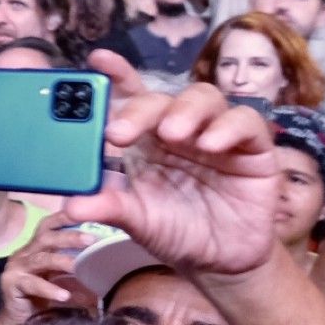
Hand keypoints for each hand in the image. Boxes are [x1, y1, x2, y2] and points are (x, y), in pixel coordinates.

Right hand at [0, 213, 98, 324]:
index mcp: (36, 247)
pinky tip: (64, 296)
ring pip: (40, 259)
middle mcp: (24, 253)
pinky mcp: (11, 284)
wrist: (18, 321)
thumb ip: (77, 271)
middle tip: (91, 240)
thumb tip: (108, 268)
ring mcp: (16, 268)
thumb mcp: (62, 280)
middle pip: (46, 238)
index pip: (49, 225)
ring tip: (78, 267)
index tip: (88, 213)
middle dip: (69, 237)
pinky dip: (50, 289)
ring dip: (61, 261)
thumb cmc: (42, 298)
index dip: (65, 218)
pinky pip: (33, 284)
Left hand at [66, 77, 280, 278]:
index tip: (97, 61)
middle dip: (140, 109)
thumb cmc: (175, 231)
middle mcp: (180, 129)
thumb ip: (109, 207)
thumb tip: (71, 205)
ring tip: (173, 133)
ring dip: (186, 110)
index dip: (116, 75)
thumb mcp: (137, 221)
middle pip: (161, 99)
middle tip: (121, 133)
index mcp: (146, 140)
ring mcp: (217, 135)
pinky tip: (211, 145)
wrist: (221, 263)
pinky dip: (228, 127)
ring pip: (204, 97)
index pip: (130, 98)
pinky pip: (246, 122)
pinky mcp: (252, 148)